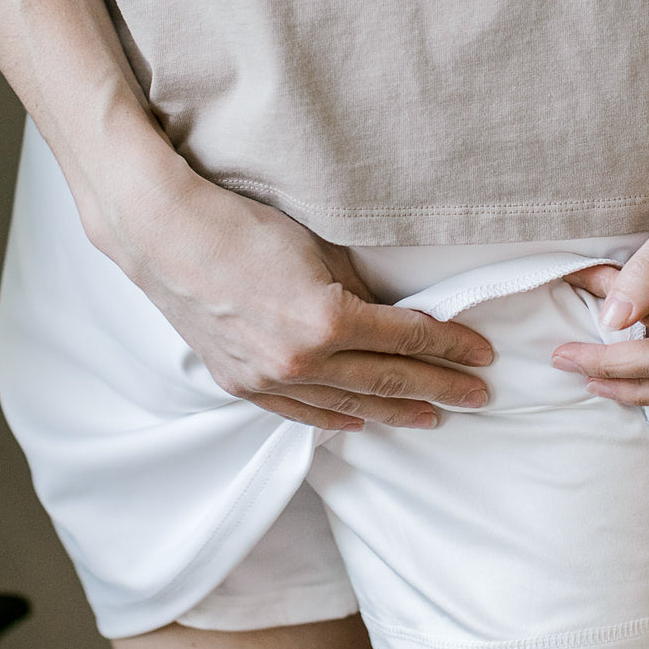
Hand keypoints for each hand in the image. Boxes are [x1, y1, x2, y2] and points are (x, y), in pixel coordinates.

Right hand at [85, 151, 494, 430]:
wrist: (165, 236)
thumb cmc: (244, 225)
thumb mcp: (320, 247)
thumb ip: (362, 288)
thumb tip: (396, 315)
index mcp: (327, 322)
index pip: (409, 339)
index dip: (452, 348)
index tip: (482, 356)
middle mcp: (300, 361)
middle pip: (388, 380)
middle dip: (440, 388)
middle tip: (479, 396)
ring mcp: (267, 379)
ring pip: (348, 406)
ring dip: (396, 412)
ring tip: (434, 417)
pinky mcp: (241, 383)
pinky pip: (301, 413)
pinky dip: (338, 420)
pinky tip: (363, 423)